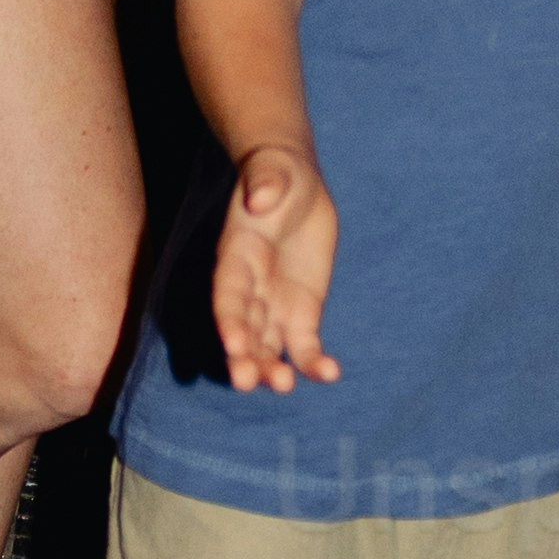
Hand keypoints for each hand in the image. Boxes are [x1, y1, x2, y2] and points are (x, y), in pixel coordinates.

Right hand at [212, 147, 344, 385]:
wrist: (295, 184)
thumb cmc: (277, 174)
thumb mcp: (273, 172)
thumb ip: (263, 183)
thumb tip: (261, 198)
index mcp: (235, 257)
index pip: (227, 294)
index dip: (228, 320)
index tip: (234, 346)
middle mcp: (249, 289)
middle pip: (242, 329)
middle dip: (243, 356)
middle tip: (248, 383)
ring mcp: (273, 304)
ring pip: (266, 345)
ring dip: (271, 367)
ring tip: (284, 386)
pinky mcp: (301, 312)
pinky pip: (304, 344)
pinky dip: (313, 362)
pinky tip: (330, 374)